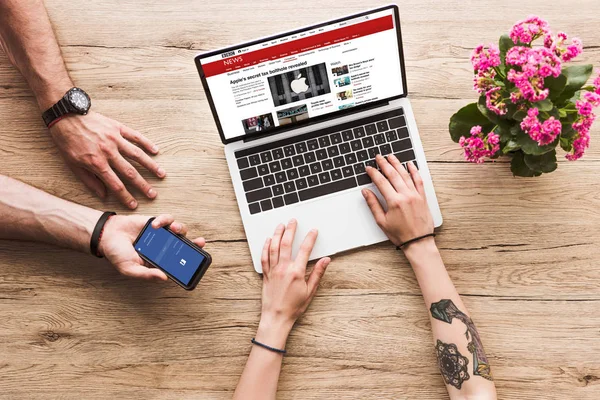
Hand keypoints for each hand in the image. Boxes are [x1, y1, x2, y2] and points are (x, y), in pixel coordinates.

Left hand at [49, 111, 165, 208]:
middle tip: (153, 194)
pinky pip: (135, 136)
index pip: (115, 185)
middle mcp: (109, 152)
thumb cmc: (67, 141)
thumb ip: (89, 181)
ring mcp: (115, 139)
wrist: (65, 116)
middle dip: (143, 185)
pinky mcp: (117, 128)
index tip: (134, 205)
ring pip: (137, 155)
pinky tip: (156, 151)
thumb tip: (103, 195)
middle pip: (130, 173)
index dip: (126, 197)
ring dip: (150, 166)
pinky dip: (147, 144)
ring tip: (161, 174)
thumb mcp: (73, 164)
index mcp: (97, 163)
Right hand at [99, 214, 205, 281]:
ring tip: (173, 229)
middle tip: (200, 242)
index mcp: (159, 260)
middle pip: (184, 244)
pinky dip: (164, 220)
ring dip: (180, 229)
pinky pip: (167, 219)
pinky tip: (155, 225)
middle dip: (195, 243)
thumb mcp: (130, 269)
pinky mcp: (156, 222)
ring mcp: (161, 234)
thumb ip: (146, 274)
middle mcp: (163, 247)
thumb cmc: (118, 254)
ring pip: (179, 230)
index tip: (199, 260)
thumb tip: (164, 278)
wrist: (107, 235)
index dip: (190, 260)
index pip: (179, 261)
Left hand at [257, 219, 329, 343]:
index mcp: (296, 272)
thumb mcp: (310, 291)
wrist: (277, 317)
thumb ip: (317, 273)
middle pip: (285, 244)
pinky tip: (267, 240)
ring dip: (277, 234)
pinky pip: (264, 257)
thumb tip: (326, 260)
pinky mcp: (265, 274)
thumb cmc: (294, 307)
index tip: (313, 231)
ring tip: (280, 225)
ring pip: (273, 247)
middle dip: (290, 230)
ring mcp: (273, 271)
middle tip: (293, 221)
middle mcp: (283, 269)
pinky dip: (265, 247)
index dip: (310, 238)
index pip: (304, 250)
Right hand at [362, 155, 433, 247]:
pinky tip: (410, 164)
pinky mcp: (422, 197)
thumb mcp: (381, 221)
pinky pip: (418, 180)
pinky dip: (414, 171)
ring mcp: (415, 195)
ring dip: (397, 164)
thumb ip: (373, 204)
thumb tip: (365, 192)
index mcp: (394, 201)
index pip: (381, 182)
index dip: (374, 173)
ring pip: (405, 174)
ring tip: (391, 157)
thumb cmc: (400, 234)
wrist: (418, 242)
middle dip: (384, 164)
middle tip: (378, 157)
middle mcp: (405, 195)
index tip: (369, 168)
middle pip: (393, 174)